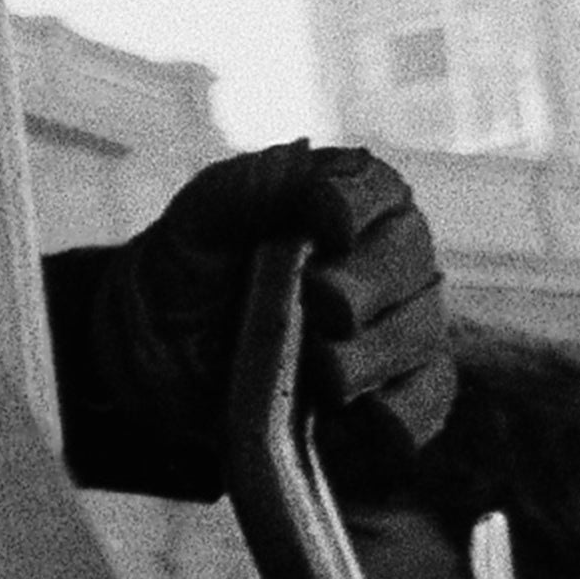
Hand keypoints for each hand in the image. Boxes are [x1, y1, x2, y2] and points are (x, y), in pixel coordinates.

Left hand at [57, 142, 452, 505]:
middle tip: (322, 302)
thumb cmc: (189, 267)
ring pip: (419, 334)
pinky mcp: (389, 391)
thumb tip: (307, 161)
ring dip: (375, 354)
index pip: (380, 191)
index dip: (360, 205)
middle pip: (410, 262)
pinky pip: (423, 402)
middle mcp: (385, 261)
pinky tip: (369, 416)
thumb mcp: (200, 218)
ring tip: (324, 370)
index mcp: (348, 204)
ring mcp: (394, 327)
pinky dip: (404, 412)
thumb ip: (250, 185)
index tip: (326, 225)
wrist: (156, 350)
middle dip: (367, 284)